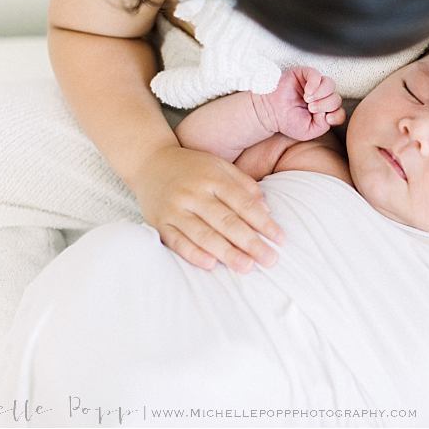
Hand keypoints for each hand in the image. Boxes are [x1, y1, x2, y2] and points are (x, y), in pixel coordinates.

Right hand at [130, 145, 284, 272]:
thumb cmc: (193, 168)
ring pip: (203, 234)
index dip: (263, 222)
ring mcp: (174, 208)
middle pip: (226, 221)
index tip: (280, 239)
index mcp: (212, 177)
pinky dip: (193, 254)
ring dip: (226, 252)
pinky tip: (211, 264)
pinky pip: (177, 241)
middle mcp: (194, 193)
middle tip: (270, 260)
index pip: (243, 203)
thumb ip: (244, 185)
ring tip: (247, 267)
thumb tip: (267, 210)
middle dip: (250, 242)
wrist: (149, 162)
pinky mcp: (159, 222)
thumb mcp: (220, 166)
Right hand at [258, 66, 344, 140]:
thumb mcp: (309, 131)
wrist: (271, 113)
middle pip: (336, 98)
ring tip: (308, 100)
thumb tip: (328, 112)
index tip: (327, 119)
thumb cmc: (289, 122)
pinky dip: (315, 84)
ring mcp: (314, 85)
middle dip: (326, 105)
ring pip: (330, 84)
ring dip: (321, 94)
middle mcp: (321, 96)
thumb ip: (323, 125)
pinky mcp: (304, 74)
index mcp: (324, 110)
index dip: (337, 115)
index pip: (339, 111)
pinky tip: (307, 92)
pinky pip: (317, 75)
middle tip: (310, 109)